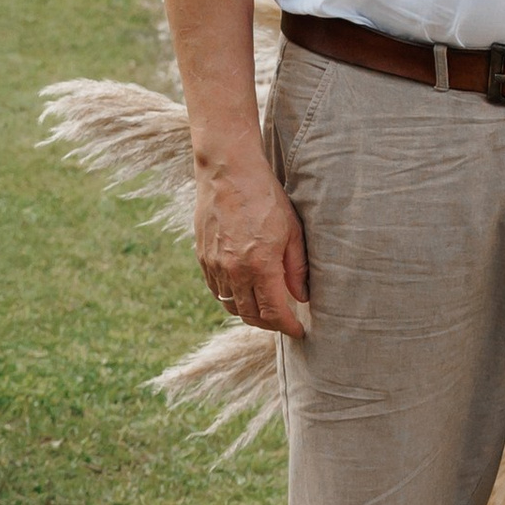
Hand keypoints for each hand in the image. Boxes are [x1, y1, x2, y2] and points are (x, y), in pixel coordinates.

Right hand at [194, 152, 312, 340]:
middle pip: (250, 314)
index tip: (299, 331)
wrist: (228, 173)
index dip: (287, 326)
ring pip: (230, 305)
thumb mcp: (293, 230)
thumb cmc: (266, 197)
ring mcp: (214, 265)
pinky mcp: (202, 257)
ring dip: (249, 314)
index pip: (273, 311)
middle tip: (284, 323)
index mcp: (259, 265)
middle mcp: (233, 270)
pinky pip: (216, 290)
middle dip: (269, 324)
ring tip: (266, 312)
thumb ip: (297, 268)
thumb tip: (302, 297)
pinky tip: (244, 293)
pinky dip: (231, 298)